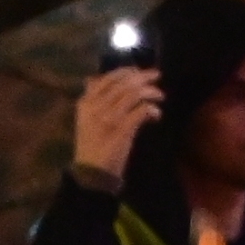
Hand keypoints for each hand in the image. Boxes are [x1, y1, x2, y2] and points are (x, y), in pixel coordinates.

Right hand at [70, 65, 161, 184]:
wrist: (92, 172)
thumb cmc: (91, 145)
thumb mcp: (85, 119)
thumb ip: (91, 99)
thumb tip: (93, 78)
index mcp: (86, 103)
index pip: (108, 79)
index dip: (126, 72)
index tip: (139, 72)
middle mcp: (96, 107)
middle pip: (124, 84)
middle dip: (144, 78)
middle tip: (157, 76)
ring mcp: (109, 118)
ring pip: (134, 94)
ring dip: (151, 92)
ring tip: (160, 96)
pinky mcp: (123, 130)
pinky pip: (142, 111)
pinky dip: (152, 110)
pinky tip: (156, 115)